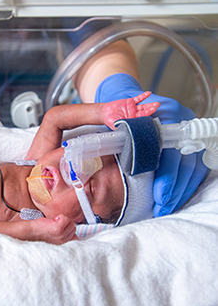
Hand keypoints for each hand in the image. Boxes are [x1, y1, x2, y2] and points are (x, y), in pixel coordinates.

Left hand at [33, 215, 77, 244]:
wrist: (31, 230)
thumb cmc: (41, 230)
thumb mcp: (55, 235)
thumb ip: (65, 235)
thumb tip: (76, 235)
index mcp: (63, 242)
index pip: (75, 235)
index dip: (69, 227)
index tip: (64, 225)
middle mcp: (63, 239)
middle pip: (73, 226)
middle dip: (66, 222)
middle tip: (56, 222)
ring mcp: (61, 234)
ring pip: (70, 222)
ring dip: (63, 219)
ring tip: (54, 221)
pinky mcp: (58, 228)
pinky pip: (66, 219)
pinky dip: (60, 216)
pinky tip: (53, 219)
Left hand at [96, 73, 208, 216]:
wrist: (124, 98)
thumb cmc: (118, 105)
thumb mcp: (113, 110)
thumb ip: (114, 122)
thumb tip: (113, 135)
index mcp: (167, 113)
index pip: (172, 148)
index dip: (168, 174)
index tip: (159, 193)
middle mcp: (182, 122)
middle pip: (187, 161)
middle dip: (175, 188)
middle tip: (161, 206)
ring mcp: (184, 134)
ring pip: (192, 167)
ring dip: (180, 191)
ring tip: (164, 207)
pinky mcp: (183, 145)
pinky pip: (190, 168)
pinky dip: (181, 185)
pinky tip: (170, 199)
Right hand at [102, 91, 159, 128]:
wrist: (105, 113)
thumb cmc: (111, 121)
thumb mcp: (116, 125)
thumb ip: (123, 126)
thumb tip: (128, 131)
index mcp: (132, 121)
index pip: (141, 120)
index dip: (146, 118)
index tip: (151, 118)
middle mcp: (134, 115)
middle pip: (144, 113)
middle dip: (150, 110)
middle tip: (155, 108)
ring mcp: (133, 108)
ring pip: (143, 106)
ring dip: (150, 105)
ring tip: (156, 104)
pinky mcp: (130, 102)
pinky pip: (138, 98)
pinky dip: (143, 96)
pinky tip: (148, 93)